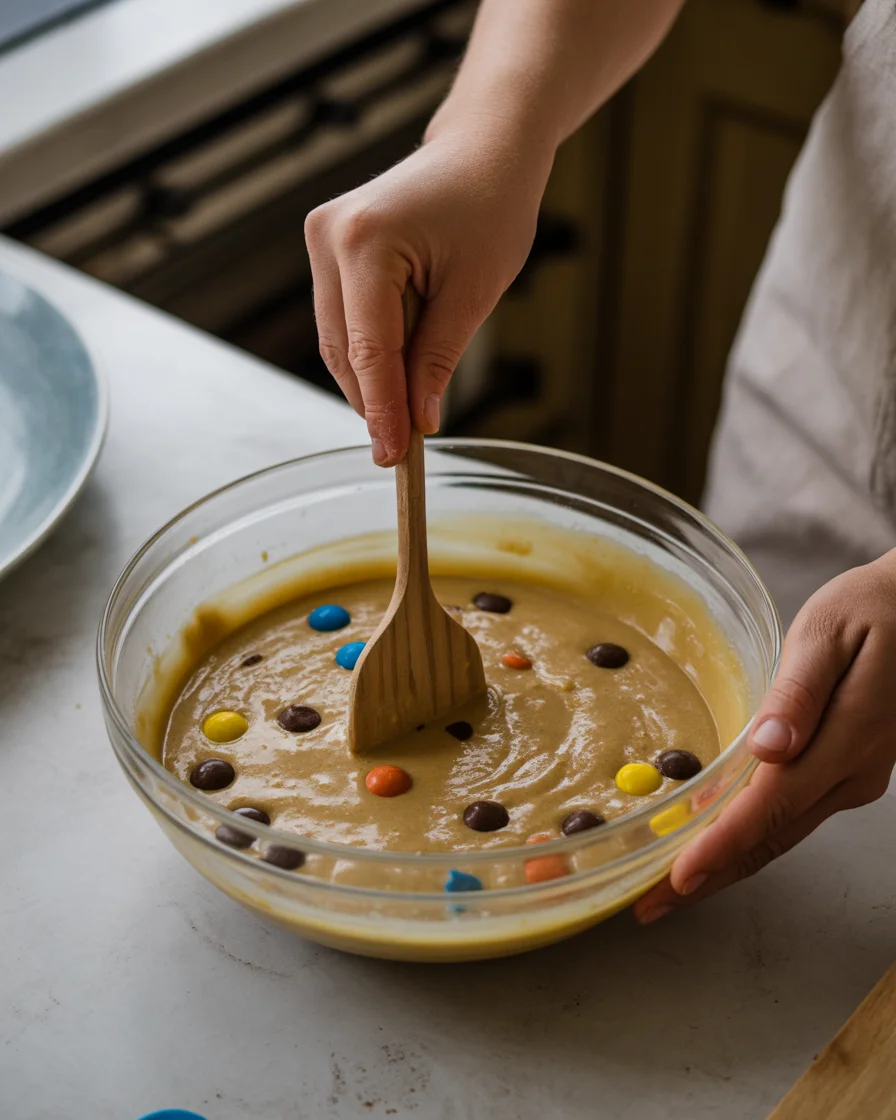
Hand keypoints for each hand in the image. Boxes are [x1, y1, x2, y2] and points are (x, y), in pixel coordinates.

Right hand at [304, 120, 551, 465]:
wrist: (482, 151)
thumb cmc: (491, 209)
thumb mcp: (474, 293)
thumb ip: (437, 360)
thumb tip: (417, 422)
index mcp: (366, 241)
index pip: (370, 350)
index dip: (382, 411)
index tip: (394, 458)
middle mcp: (329, 236)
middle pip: (345, 349)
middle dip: (373, 402)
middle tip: (400, 451)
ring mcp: (321, 238)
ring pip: (337, 340)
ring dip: (369, 382)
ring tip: (404, 417)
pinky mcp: (326, 245)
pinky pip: (341, 319)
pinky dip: (366, 353)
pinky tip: (394, 376)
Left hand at [633, 551, 895, 923]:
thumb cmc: (871, 611)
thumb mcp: (829, 635)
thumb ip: (798, 693)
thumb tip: (767, 746)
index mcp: (847, 741)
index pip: (770, 807)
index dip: (721, 845)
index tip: (677, 877)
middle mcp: (852, 775)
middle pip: (771, 839)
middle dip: (709, 877)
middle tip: (648, 906)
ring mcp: (853, 781)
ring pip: (780, 837)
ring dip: (724, 868)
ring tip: (665, 891)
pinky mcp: (845, 775)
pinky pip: (789, 819)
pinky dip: (746, 841)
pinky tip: (712, 849)